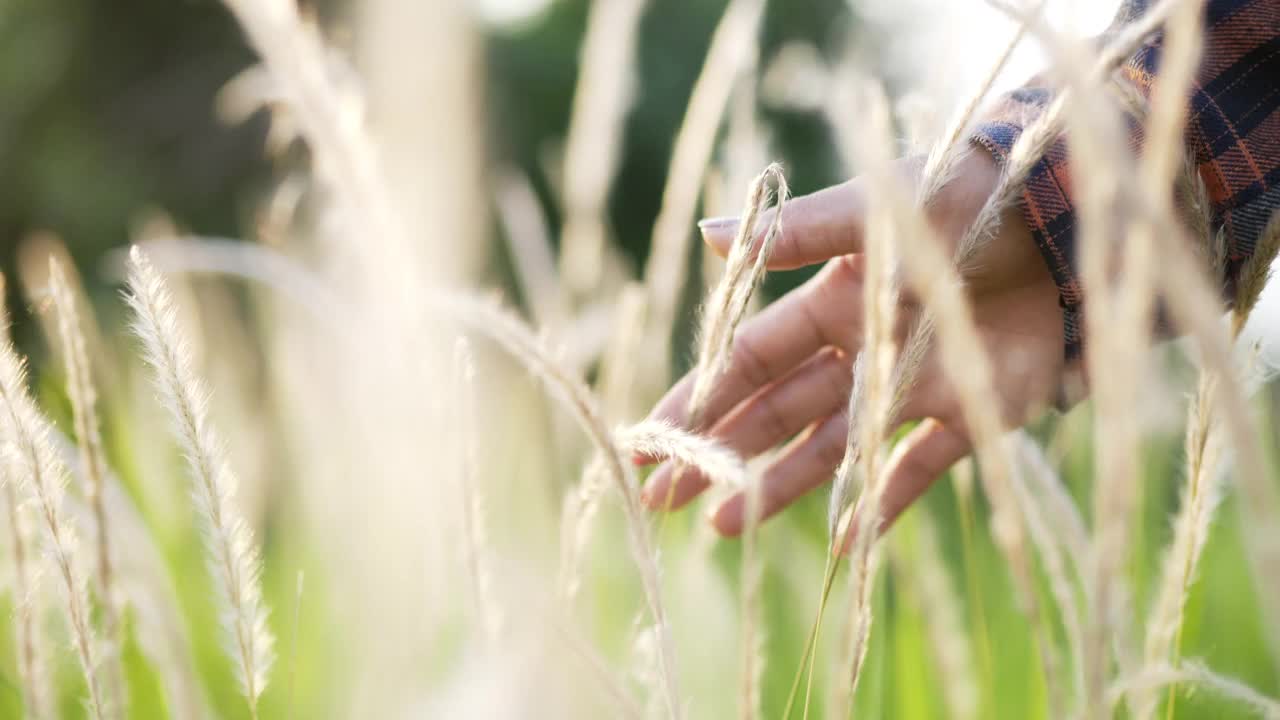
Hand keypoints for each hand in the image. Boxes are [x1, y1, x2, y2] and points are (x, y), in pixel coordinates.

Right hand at [637, 150, 1069, 536]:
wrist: (1066, 220)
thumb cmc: (967, 200)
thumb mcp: (876, 212)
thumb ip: (800, 234)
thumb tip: (708, 236)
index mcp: (831, 303)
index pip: (748, 361)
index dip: (697, 398)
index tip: (649, 439)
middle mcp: (860, 351)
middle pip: (773, 413)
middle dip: (716, 453)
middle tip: (661, 499)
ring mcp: (910, 388)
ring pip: (827, 449)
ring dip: (777, 485)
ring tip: (723, 527)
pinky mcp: (968, 415)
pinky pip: (914, 471)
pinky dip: (879, 506)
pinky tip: (839, 545)